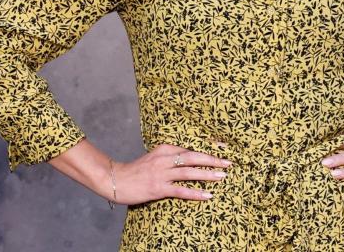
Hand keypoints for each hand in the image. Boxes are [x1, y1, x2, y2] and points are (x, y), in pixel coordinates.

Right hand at [111, 144, 230, 204]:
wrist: (115, 180)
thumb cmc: (137, 170)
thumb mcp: (155, 157)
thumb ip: (171, 156)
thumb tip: (191, 158)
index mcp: (165, 148)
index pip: (191, 147)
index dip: (209, 148)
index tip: (225, 148)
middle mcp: (165, 159)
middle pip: (193, 157)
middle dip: (213, 159)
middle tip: (228, 162)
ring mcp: (161, 174)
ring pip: (189, 172)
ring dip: (207, 174)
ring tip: (222, 176)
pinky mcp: (158, 188)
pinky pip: (180, 190)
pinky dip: (195, 193)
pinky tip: (207, 195)